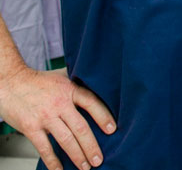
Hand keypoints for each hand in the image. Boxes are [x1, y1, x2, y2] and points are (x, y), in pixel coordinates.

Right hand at [0, 66, 115, 169]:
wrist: (12, 82)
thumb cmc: (37, 81)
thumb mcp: (61, 78)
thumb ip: (76, 86)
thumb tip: (95, 91)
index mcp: (69, 89)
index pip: (91, 102)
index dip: (103, 116)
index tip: (112, 129)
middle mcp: (60, 102)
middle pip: (81, 127)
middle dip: (91, 146)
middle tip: (99, 159)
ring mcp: (45, 116)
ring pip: (66, 139)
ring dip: (77, 155)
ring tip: (85, 166)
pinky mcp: (31, 127)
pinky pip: (45, 148)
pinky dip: (53, 161)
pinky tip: (59, 169)